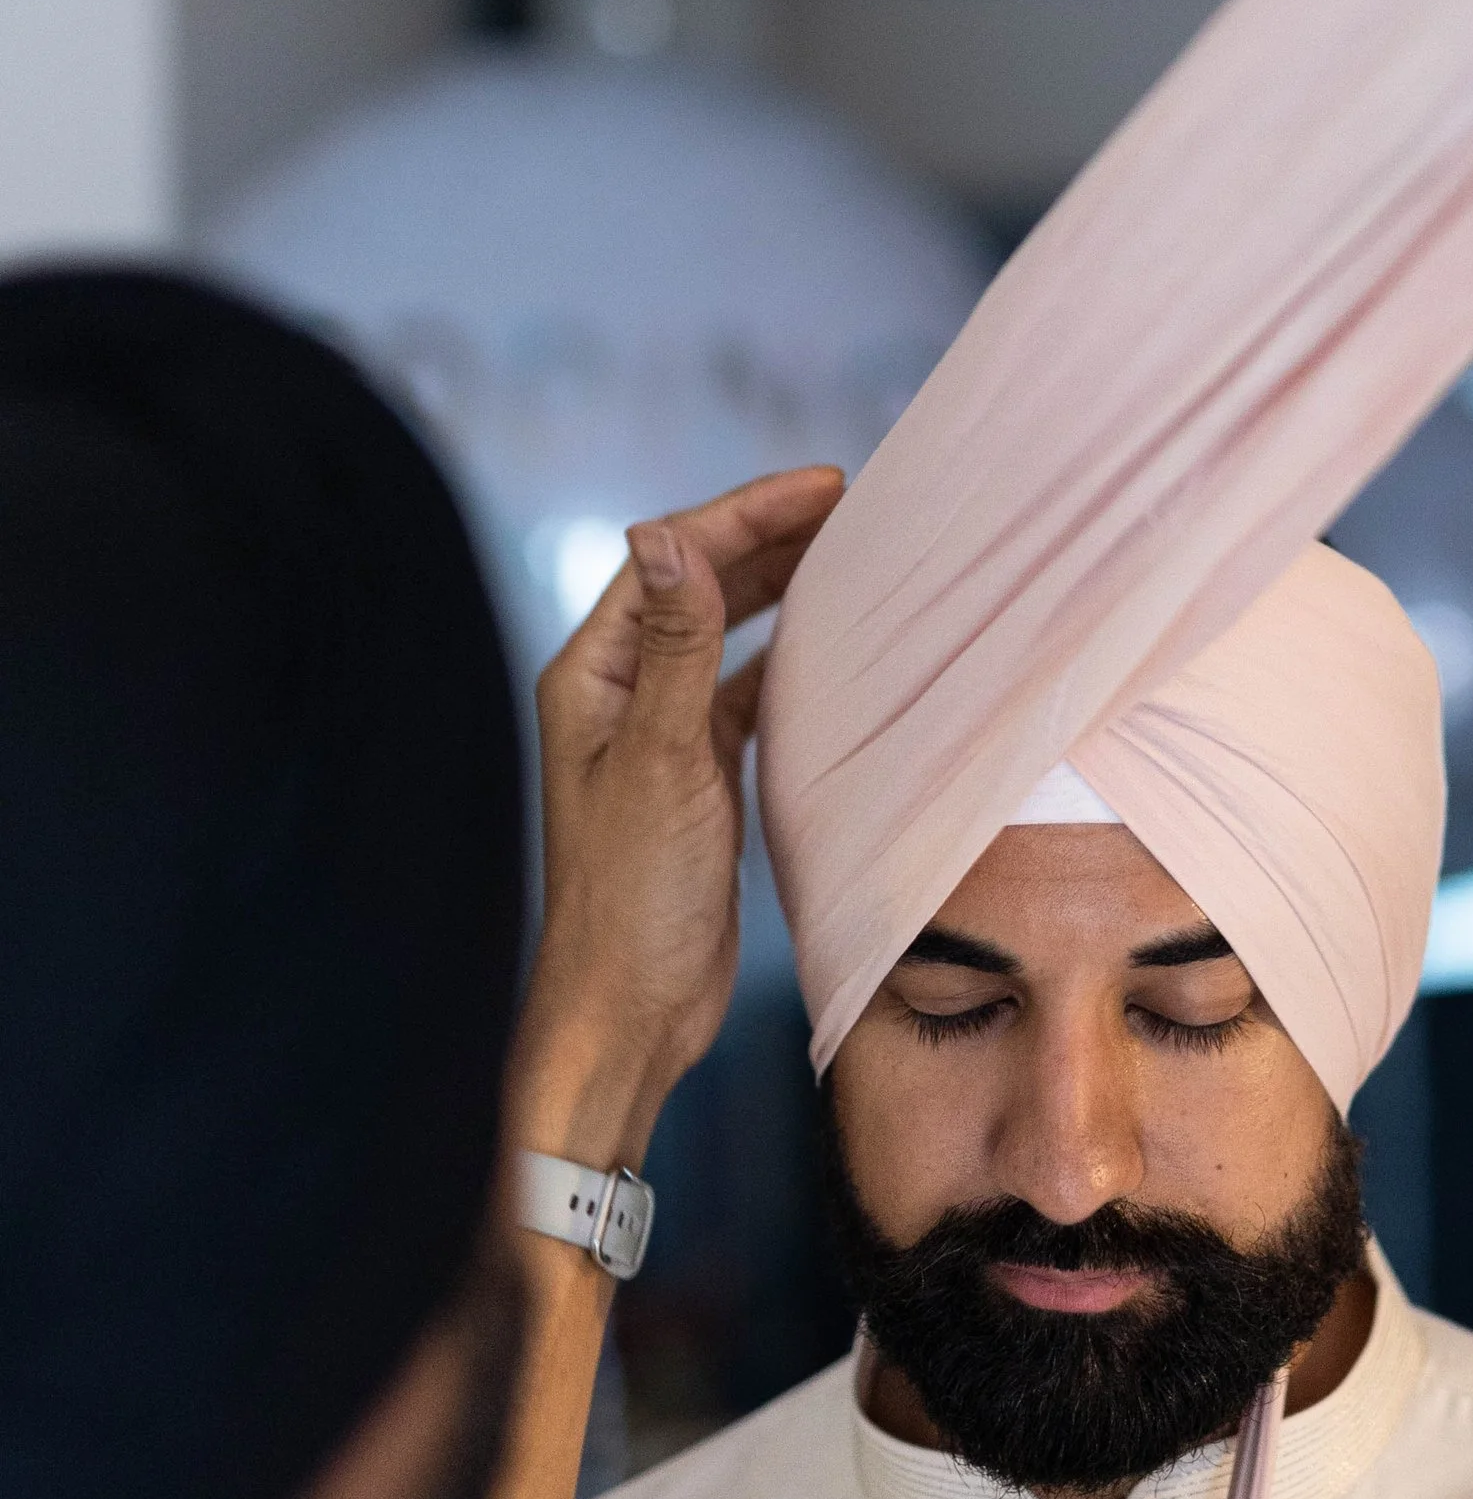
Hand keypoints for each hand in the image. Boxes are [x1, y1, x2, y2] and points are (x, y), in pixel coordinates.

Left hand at [512, 466, 843, 1168]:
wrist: (630, 1010)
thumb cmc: (631, 898)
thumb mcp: (663, 763)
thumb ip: (678, 649)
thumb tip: (665, 537)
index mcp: (593, 676)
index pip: (673, 562)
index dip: (747, 514)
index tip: (826, 487)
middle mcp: (621, 694)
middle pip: (700, 586)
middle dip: (771, 540)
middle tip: (854, 506)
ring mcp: (660, 734)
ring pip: (729, 636)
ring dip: (784, 594)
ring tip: (853, 558)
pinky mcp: (698, 776)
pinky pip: (748, 694)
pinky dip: (790, 663)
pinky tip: (834, 650)